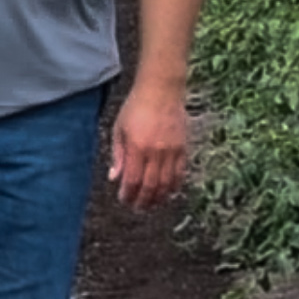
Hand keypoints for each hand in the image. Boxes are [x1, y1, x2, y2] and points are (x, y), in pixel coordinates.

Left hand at [107, 84, 189, 209]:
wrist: (161, 90)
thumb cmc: (135, 108)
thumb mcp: (119, 129)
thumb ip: (118, 155)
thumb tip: (114, 177)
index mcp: (137, 148)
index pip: (132, 180)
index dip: (128, 194)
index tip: (124, 200)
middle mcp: (156, 152)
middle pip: (151, 185)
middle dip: (144, 200)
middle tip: (138, 208)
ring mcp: (172, 151)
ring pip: (167, 183)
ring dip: (160, 197)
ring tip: (153, 204)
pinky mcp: (183, 147)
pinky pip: (180, 172)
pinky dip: (175, 185)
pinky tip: (169, 192)